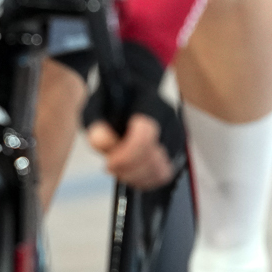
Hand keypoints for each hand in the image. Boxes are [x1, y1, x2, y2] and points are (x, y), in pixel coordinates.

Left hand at [83, 38, 180, 190]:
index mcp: (149, 103)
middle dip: (129, 169)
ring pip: (162, 170)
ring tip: (120, 169)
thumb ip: (97, 125)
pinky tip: (130, 171)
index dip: (126, 156)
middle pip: (156, 158)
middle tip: (110, 165)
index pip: (146, 136)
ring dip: (137, 176)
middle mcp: (168, 119)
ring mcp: (175, 135)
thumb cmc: (114, 99)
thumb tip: (105, 144)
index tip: (109, 161)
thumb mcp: (95, 106)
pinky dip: (146, 179)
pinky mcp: (176, 149)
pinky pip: (164, 174)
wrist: (131, 92)